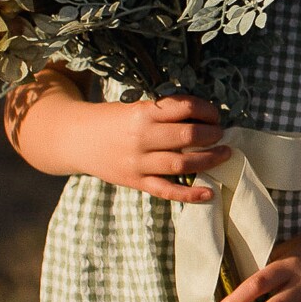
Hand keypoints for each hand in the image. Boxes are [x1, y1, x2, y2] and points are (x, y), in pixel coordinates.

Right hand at [81, 93, 231, 203]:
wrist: (76, 139)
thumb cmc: (110, 120)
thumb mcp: (134, 107)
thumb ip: (162, 112)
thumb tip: (200, 116)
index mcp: (143, 112)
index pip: (184, 107)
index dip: (206, 109)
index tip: (215, 114)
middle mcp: (142, 137)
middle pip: (187, 135)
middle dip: (212, 134)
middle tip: (222, 134)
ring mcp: (139, 162)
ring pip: (182, 163)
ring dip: (209, 159)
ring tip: (225, 154)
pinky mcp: (136, 182)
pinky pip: (167, 191)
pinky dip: (190, 194)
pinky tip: (209, 193)